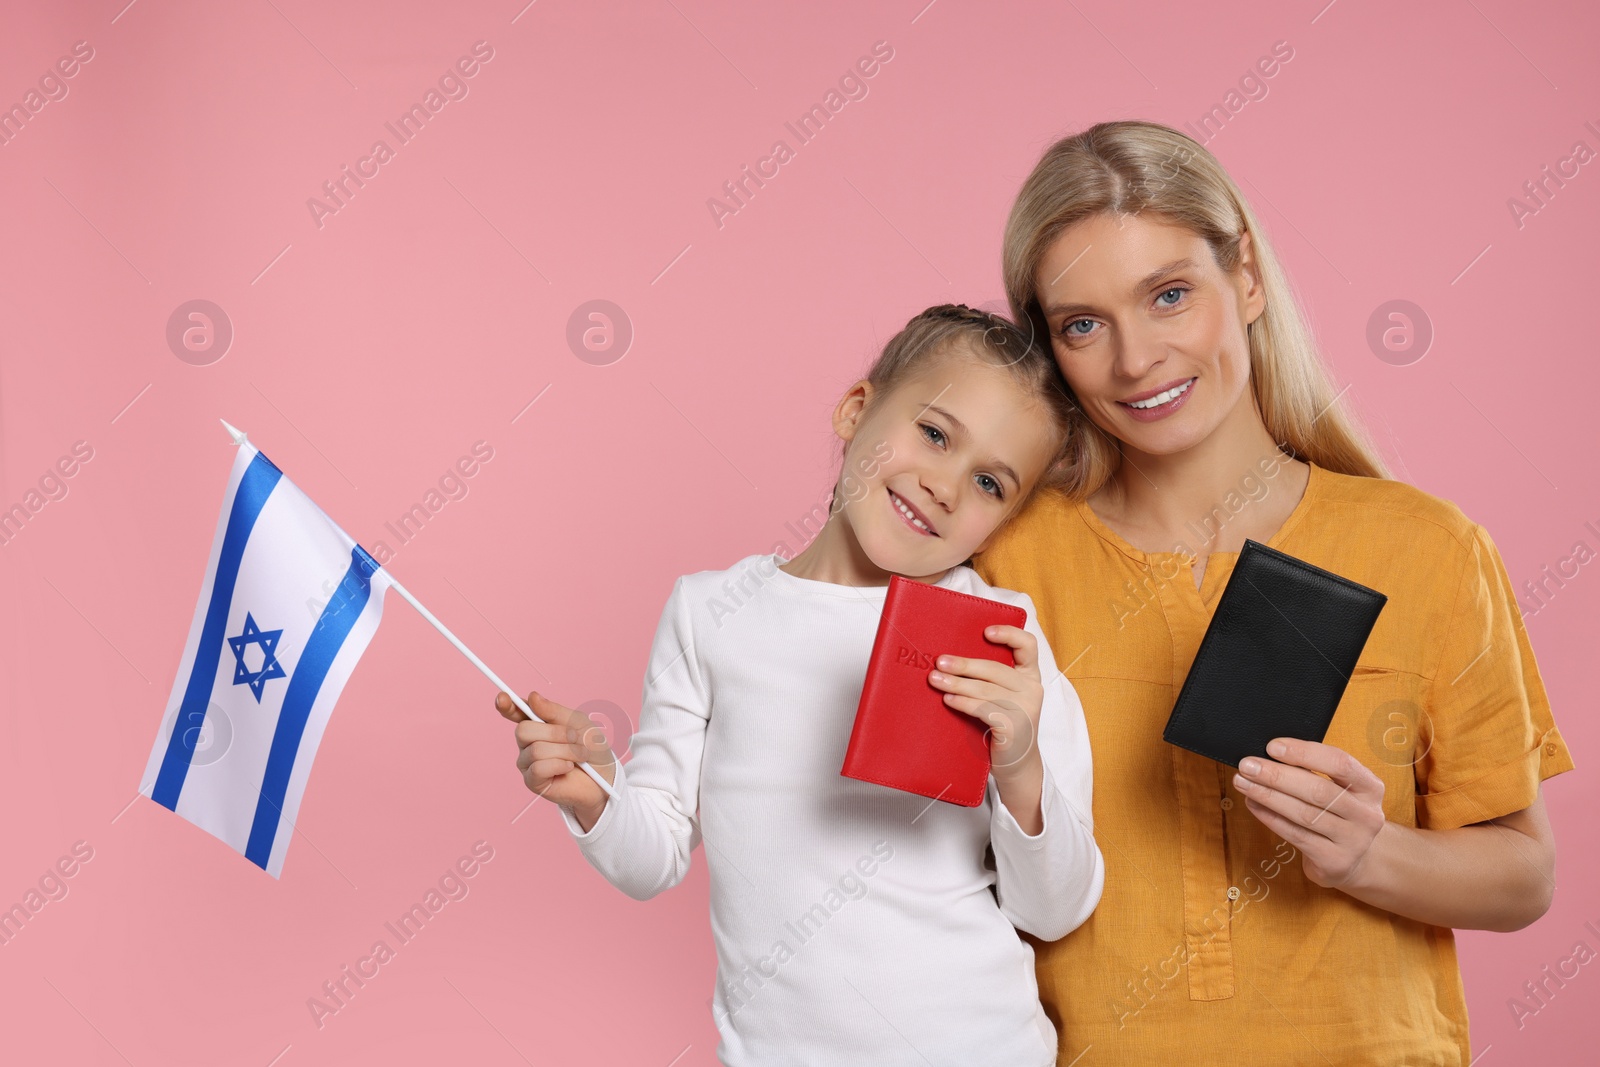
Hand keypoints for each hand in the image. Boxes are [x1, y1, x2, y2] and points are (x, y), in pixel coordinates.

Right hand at [494, 690, 616, 828]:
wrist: (604, 776)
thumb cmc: (591, 747)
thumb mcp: (578, 722)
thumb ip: (554, 710)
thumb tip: (532, 697)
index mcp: (537, 724)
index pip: (515, 712)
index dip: (506, 705)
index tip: (502, 698)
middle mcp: (527, 742)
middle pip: (523, 730)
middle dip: (555, 733)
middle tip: (575, 738)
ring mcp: (528, 762)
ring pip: (536, 750)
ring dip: (565, 751)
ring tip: (579, 756)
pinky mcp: (532, 781)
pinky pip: (538, 768)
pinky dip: (559, 765)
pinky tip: (568, 767)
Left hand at [926, 624, 1043, 781]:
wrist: (1015, 763)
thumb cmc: (1001, 722)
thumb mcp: (1000, 696)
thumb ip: (988, 678)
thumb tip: (950, 659)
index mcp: (1030, 675)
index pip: (1028, 645)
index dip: (1009, 634)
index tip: (985, 631)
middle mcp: (1032, 689)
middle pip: (995, 669)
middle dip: (964, 665)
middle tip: (940, 662)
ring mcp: (1026, 708)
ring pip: (986, 690)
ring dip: (957, 684)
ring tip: (936, 680)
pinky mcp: (1015, 727)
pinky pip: (984, 709)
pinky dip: (963, 703)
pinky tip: (948, 700)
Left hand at [1233, 737, 1386, 888]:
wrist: (1351, 860)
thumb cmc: (1336, 814)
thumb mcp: (1337, 790)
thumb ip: (1313, 772)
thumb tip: (1267, 755)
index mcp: (1371, 787)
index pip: (1340, 763)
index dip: (1304, 753)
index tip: (1272, 746)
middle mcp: (1367, 815)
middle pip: (1318, 790)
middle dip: (1277, 775)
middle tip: (1247, 765)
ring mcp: (1354, 841)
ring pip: (1304, 814)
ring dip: (1268, 796)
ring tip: (1242, 783)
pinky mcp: (1335, 861)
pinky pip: (1295, 835)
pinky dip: (1270, 817)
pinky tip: (1252, 804)